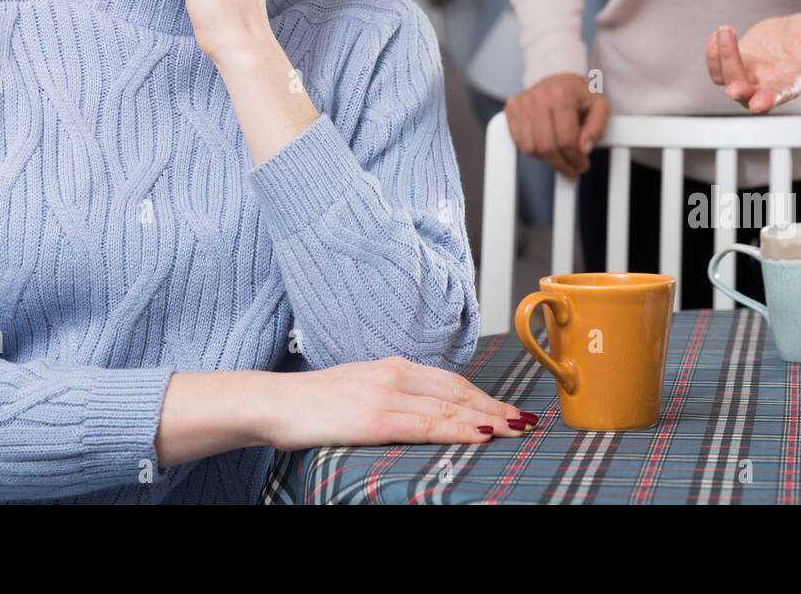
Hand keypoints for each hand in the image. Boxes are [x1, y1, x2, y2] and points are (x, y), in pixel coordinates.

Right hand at [260, 356, 533, 450]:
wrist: (275, 402)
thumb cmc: (313, 402)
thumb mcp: (359, 389)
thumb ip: (391, 395)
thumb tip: (418, 410)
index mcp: (393, 366)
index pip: (450, 381)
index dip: (484, 395)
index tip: (508, 409)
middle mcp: (395, 374)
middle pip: (458, 391)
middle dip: (495, 406)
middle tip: (525, 420)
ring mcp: (386, 395)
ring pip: (449, 407)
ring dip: (488, 418)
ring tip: (515, 428)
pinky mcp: (374, 418)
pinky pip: (426, 425)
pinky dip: (458, 429)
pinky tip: (480, 435)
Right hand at [504, 72, 609, 179]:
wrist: (556, 76)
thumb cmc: (577, 93)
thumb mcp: (598, 106)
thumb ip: (597, 128)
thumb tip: (584, 149)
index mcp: (562, 95)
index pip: (566, 139)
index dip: (575, 159)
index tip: (582, 164)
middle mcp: (538, 98)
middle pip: (546, 147)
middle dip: (562, 164)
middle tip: (572, 168)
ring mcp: (521, 103)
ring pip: (531, 148)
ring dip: (547, 160)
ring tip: (559, 156)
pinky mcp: (511, 109)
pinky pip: (519, 143)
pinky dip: (533, 151)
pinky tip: (546, 146)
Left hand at [705, 14, 800, 112]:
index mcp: (796, 80)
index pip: (783, 92)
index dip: (770, 98)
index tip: (758, 104)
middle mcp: (770, 84)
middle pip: (750, 95)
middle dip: (740, 92)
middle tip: (732, 88)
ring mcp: (752, 76)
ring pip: (729, 80)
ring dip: (723, 59)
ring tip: (725, 31)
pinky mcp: (739, 65)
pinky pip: (718, 69)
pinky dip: (713, 55)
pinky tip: (716, 36)